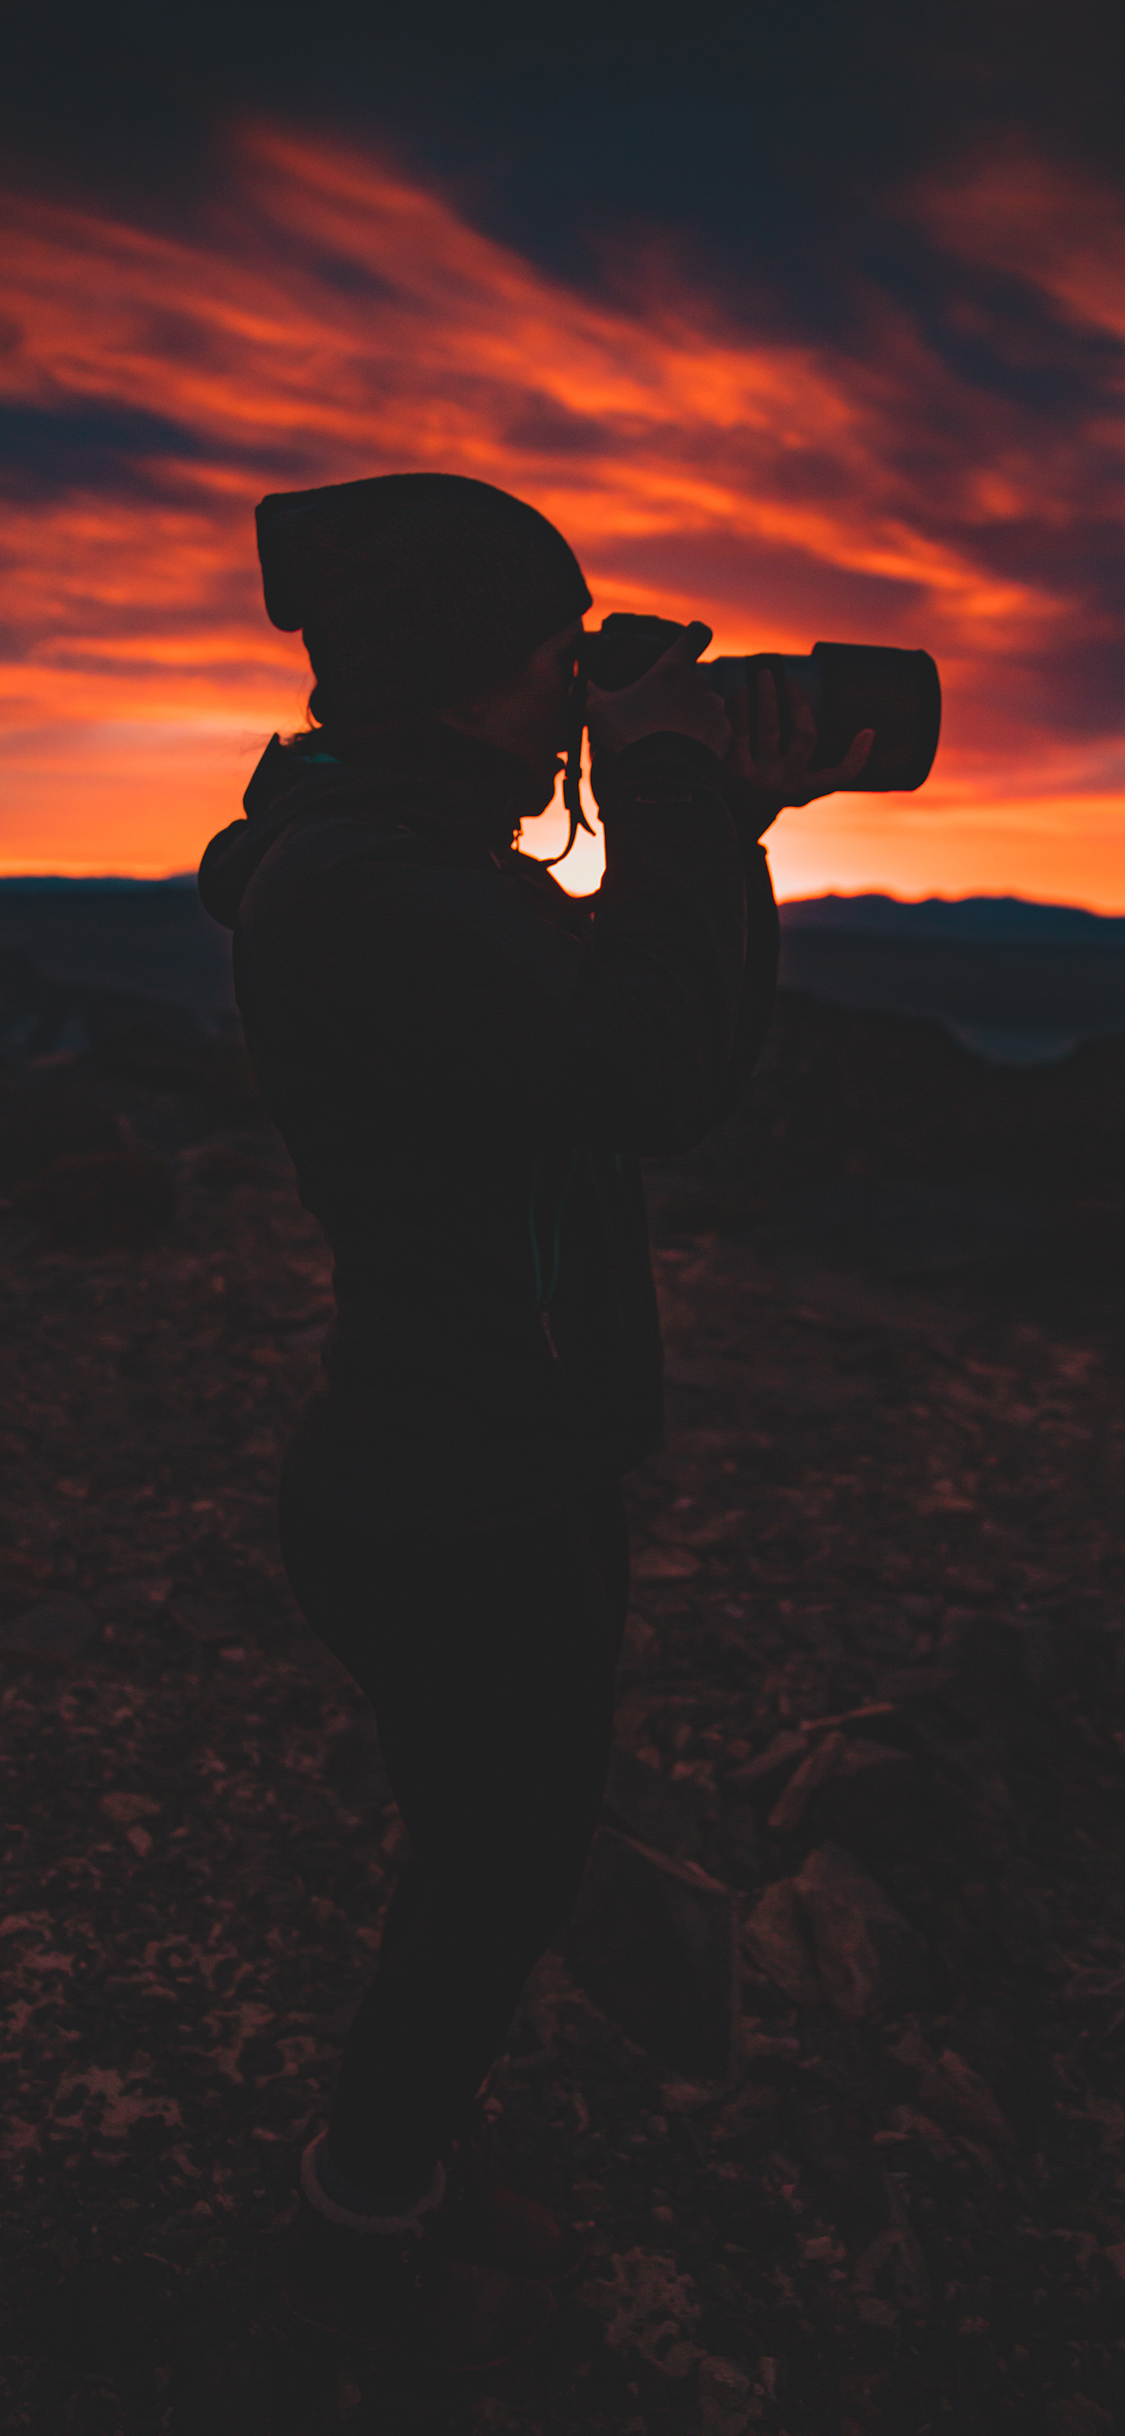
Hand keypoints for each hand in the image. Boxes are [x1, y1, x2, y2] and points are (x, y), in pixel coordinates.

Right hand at [586, 622, 731, 759]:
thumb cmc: (631, 738)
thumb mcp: (600, 711)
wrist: (661, 780)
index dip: (692, 635)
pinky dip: (705, 737)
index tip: (687, 642)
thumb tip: (579, 679)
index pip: (696, 634)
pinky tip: (686, 750)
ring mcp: (715, 708)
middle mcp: (700, 683)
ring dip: (694, 714)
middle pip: (695, 678)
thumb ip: (590, 689)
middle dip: (681, 692)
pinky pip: (716, 729)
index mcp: (673, 669)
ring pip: (706, 704)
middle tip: (661, 713)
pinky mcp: (725, 733)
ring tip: (672, 736)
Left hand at [727, 667, 873, 831]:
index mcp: (803, 789)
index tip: (868, 731)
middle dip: (800, 701)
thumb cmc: (761, 793)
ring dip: (768, 696)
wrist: (720, 818)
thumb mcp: (788, 789)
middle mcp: (785, 783)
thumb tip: (847, 728)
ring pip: (769, 727)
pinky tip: (740, 693)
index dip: (857, 757)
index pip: (838, 777)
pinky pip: (739, 729)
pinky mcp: (730, 768)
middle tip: (788, 678)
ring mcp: (758, 776)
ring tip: (762, 676)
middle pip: (805, 736)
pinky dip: (739, 707)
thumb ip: (808, 766)